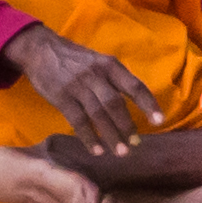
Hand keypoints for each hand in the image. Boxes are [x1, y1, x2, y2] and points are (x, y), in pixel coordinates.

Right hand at [2, 23, 157, 156]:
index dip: (148, 104)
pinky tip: (96, 150)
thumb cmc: (76, 60)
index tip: (160, 121)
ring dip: (110, 135)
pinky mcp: (61, 97)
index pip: (135, 86)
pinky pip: (77, 120)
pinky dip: (88, 136)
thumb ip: (115, 80)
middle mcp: (97, 75)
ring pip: (98, 114)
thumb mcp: (100, 62)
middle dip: (127, 126)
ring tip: (120, 152)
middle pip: (116, 103)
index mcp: (111, 66)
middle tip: (135, 145)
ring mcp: (78, 86)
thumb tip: (134, 103)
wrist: (41, 50)